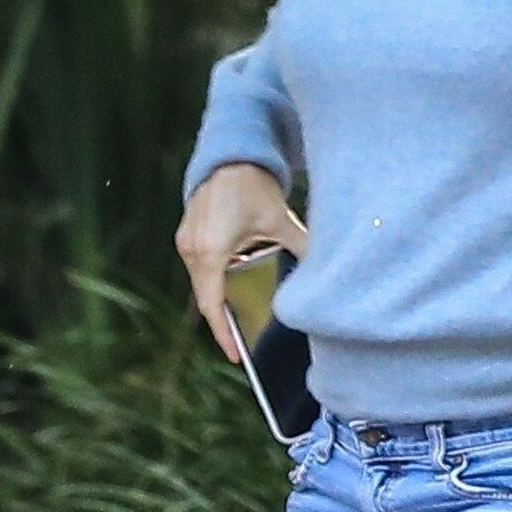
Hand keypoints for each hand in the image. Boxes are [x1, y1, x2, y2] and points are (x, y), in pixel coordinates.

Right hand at [174, 164, 307, 362]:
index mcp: (211, 250)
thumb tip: (325, 275)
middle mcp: (192, 248)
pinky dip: (216, 280)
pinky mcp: (188, 236)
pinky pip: (200, 268)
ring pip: (202, 283)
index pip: (212, 304)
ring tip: (238, 321)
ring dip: (219, 299)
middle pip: (206, 298)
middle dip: (223, 321)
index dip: (223, 334)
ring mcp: (186, 241)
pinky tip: (235, 284)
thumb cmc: (252, 185)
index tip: (235, 356)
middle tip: (240, 346)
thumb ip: (299, 249)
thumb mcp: (280, 221)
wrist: (230, 156)